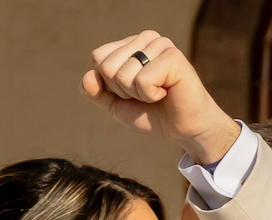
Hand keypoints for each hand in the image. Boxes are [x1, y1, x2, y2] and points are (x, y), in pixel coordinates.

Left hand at [81, 33, 239, 163]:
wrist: (184, 129)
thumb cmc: (153, 113)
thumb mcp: (117, 105)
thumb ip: (97, 92)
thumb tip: (87, 77)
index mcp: (130, 44)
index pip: (98, 57)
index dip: (109, 84)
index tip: (132, 91)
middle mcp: (146, 38)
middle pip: (107, 66)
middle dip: (123, 91)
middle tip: (146, 94)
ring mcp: (160, 44)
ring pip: (123, 74)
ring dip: (138, 95)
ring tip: (158, 93)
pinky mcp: (173, 57)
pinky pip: (143, 81)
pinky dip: (151, 95)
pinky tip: (166, 93)